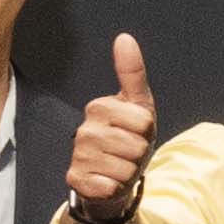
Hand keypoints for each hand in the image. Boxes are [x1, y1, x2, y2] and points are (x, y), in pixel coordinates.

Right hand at [63, 31, 160, 220]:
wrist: (111, 175)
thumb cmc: (127, 137)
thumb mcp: (137, 104)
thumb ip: (131, 72)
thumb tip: (124, 37)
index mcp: (98, 106)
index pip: (144, 121)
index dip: (147, 131)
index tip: (135, 131)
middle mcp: (84, 129)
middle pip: (138, 145)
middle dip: (139, 152)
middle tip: (127, 152)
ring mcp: (78, 155)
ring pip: (127, 167)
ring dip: (129, 170)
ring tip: (118, 164)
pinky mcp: (75, 179)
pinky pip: (111, 186)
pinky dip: (115, 186)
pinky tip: (107, 180)